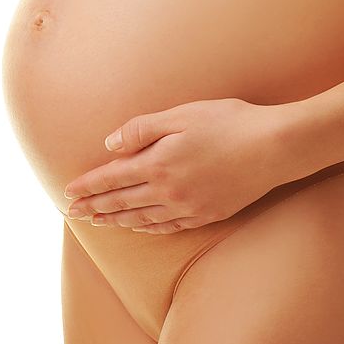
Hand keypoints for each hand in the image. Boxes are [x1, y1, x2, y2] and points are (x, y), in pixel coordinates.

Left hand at [63, 98, 299, 233]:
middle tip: (72, 214)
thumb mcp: (181, 115)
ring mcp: (189, 207)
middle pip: (121, 202)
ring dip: (116, 221)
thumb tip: (110, 145)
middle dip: (93, 207)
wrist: (276, 147)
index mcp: (157, 163)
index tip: (67, 193)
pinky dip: (149, 228)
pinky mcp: (208, 214)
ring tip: (98, 222)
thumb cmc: (229, 122)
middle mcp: (168, 191)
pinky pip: (169, 227)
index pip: (111, 178)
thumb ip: (141, 129)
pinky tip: (140, 228)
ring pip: (142, 218)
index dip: (87, 186)